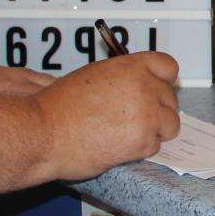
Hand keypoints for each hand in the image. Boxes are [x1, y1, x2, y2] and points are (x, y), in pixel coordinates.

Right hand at [34, 52, 181, 181]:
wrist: (43, 133)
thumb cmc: (59, 107)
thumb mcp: (93, 76)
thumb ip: (122, 78)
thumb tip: (136, 85)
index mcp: (131, 66)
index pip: (168, 66)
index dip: (163, 80)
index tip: (157, 89)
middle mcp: (144, 86)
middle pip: (170, 98)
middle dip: (158, 109)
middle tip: (136, 119)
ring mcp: (147, 114)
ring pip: (170, 124)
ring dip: (155, 131)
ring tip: (129, 134)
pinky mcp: (143, 141)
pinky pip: (155, 146)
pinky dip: (141, 149)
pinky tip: (119, 145)